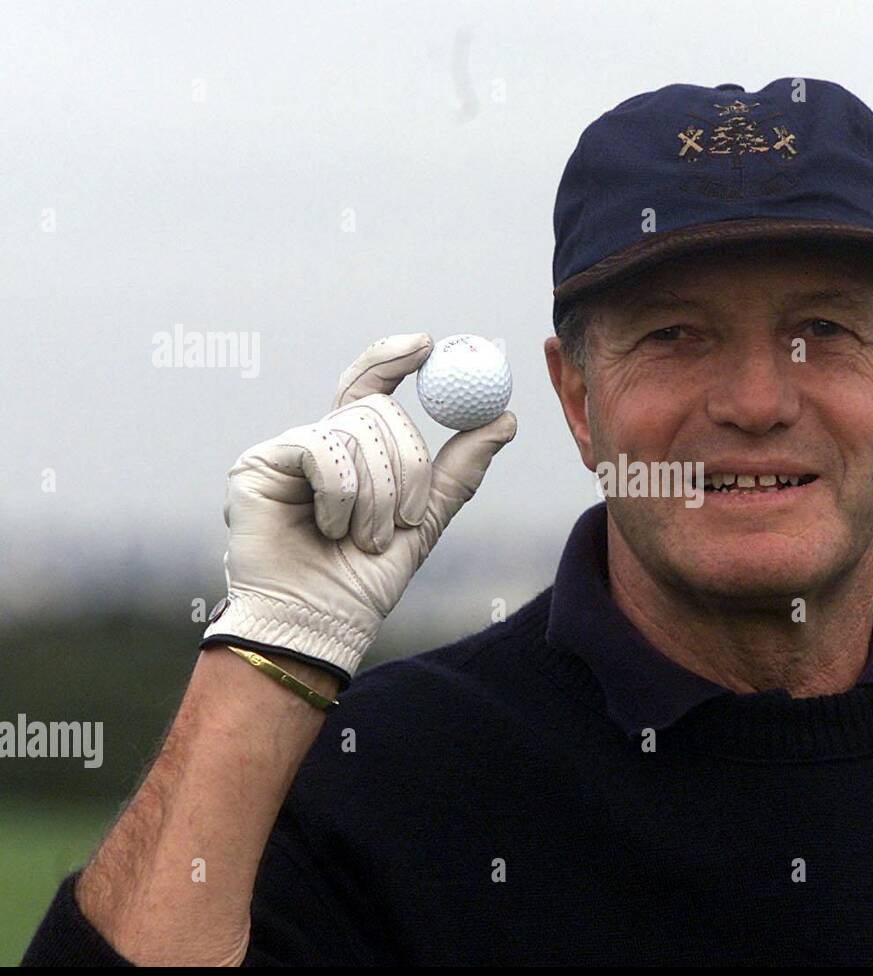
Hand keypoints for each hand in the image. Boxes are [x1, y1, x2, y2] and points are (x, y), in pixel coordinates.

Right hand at [203, 333, 516, 679]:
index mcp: (353, 452)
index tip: (426, 345)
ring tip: (363, 539)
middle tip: (410, 517)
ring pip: (356, 432)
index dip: (393, 358)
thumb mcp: (426, 518)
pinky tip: (329, 529)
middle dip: (408, 467)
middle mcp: (316, 445)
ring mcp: (284, 453)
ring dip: (379, 495)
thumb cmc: (365, 580)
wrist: (322, 622)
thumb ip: (460, 468)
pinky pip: (323, 451)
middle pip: (378, 413)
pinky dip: (343, 494)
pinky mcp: (257, 465)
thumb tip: (505, 419)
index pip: (371, 386)